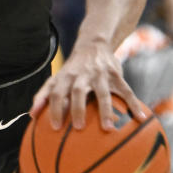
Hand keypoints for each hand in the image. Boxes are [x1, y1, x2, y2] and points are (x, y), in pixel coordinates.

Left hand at [29, 40, 147, 130]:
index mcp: (66, 77)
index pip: (57, 92)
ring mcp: (100, 75)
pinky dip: (134, 104)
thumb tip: (31, 115)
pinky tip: (141, 119)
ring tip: (108, 128)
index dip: (55, 108)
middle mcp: (81, 75)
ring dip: (105, 110)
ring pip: (102, 93)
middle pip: (78, 91)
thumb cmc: (72, 69)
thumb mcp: (57, 78)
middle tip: (78, 127)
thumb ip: (44, 95)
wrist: (93, 44)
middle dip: (77, 109)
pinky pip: (127, 91)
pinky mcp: (116, 76)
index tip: (55, 127)